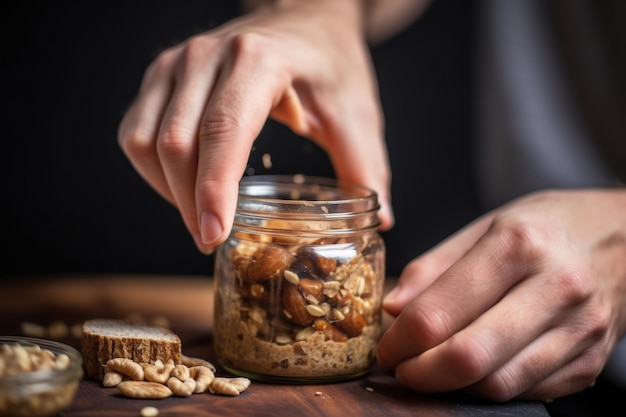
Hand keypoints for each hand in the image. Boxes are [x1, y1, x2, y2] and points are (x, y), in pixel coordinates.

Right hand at [117, 0, 392, 253]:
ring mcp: (177, 63)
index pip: (223, 131)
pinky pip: (135, 132)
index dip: (213, 189)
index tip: (215, 236)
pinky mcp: (162, 75)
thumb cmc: (330, 62)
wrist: (304, 17)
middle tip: (212, 242)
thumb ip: (366, 165)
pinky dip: (151, 170)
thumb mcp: (356, 111)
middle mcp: (207, 56)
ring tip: (199, 220)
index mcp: (259, 61)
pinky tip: (181, 188)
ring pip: (145, 141)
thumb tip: (382, 220)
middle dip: (189, 204)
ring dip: (167, 191)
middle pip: (176, 143)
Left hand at [377, 188, 625, 400]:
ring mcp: (580, 330)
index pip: (440, 312)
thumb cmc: (552, 226)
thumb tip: (394, 308)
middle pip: (468, 357)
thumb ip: (434, 267)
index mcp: (518, 245)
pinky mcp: (591, 361)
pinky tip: (476, 368)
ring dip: (453, 386)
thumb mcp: (487, 225)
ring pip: (497, 385)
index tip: (387, 346)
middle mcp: (556, 289)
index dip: (400, 340)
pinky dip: (490, 388)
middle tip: (401, 368)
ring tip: (433, 367)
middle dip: (420, 373)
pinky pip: (528, 392)